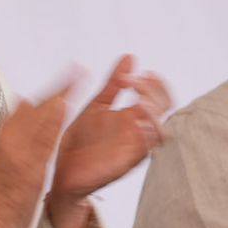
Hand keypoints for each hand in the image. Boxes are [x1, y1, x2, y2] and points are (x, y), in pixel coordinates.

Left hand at [50, 55, 171, 203]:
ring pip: (162, 129)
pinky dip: (146, 136)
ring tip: (139, 101)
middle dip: (153, 91)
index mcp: (131, 116)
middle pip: (165, 108)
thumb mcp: (95, 106)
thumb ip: (113, 84)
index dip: (154, 82)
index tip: (135, 74)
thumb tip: (130, 56)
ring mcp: (134, 147)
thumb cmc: (80, 140)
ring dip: (154, 113)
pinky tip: (135, 123)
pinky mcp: (127, 162)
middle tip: (130, 81)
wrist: (62, 171)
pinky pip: (146, 150)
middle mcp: (138, 131)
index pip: (158, 95)